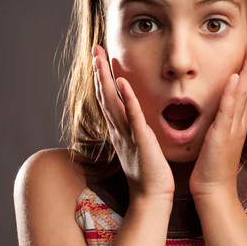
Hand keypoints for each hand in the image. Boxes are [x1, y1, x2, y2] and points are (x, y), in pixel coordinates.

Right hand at [92, 45, 174, 202]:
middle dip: (99, 71)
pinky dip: (126, 99)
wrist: (152, 197)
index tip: (100, 59)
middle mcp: (120, 130)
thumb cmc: (150, 175)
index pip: (108, 100)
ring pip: (113, 101)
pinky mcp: (140, 140)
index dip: (102, 79)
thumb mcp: (141, 148)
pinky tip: (122, 82)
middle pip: (105, 95)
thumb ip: (137, 133)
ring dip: (106, 78)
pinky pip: (132, 116)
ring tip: (100, 57)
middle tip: (95, 48)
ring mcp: (128, 134)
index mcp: (121, 131)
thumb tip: (137, 122)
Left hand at [189, 37, 246, 198]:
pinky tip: (235, 77)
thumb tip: (220, 115)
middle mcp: (239, 123)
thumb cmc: (212, 169)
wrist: (213, 191)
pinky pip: (228, 110)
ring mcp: (233, 128)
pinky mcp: (222, 135)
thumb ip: (221, 125)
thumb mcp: (218, 141)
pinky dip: (232, 93)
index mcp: (236, 123)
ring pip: (243, 94)